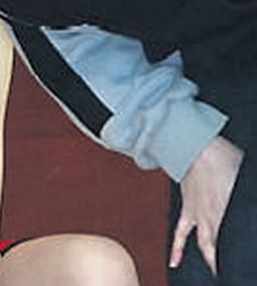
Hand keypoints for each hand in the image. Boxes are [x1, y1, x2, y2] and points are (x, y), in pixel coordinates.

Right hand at [170, 135, 243, 274]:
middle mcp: (213, 218)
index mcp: (228, 212)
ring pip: (204, 245)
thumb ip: (251, 196)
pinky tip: (174, 262)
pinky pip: (181, 234)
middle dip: (223, 263)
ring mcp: (199, 216)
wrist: (195, 149)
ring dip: (209, 260)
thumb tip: (255, 204)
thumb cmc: (224, 159)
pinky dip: (177, 249)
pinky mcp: (188, 211)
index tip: (249, 262)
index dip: (242, 252)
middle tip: (232, 274)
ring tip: (215, 274)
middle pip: (219, 248)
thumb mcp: (247, 179)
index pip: (237, 239)